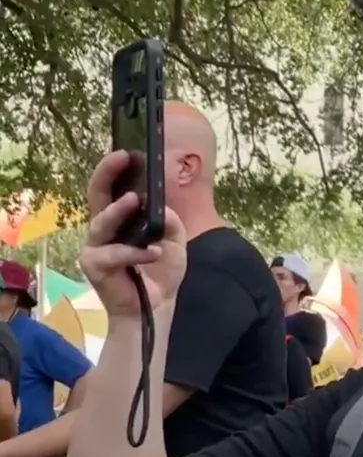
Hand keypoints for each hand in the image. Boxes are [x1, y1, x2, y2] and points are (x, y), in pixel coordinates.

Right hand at [79, 151, 187, 319]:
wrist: (156, 305)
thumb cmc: (159, 269)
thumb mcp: (173, 239)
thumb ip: (168, 220)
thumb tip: (161, 208)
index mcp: (119, 218)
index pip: (112, 187)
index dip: (116, 168)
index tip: (127, 150)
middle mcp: (102, 228)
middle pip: (97, 195)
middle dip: (107, 174)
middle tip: (121, 157)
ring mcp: (95, 246)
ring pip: (100, 223)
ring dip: (118, 211)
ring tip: (133, 200)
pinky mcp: (95, 266)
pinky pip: (113, 254)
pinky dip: (134, 252)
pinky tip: (152, 252)